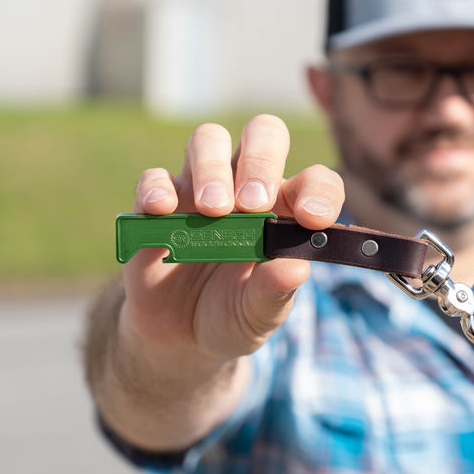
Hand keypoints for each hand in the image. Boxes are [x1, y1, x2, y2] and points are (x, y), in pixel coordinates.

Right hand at [121, 114, 344, 365]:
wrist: (181, 339)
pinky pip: (154, 177)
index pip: (314, 181)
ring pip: (208, 139)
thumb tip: (297, 268)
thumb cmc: (232, 316)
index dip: (319, 191)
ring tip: (214, 211)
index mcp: (285, 211)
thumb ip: (275, 292)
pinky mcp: (156, 207)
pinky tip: (164, 211)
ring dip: (212, 168)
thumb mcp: (258, 315)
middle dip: (261, 160)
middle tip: (253, 204)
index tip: (311, 218)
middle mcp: (245, 188)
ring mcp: (199, 191)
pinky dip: (157, 188)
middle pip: (261, 134)